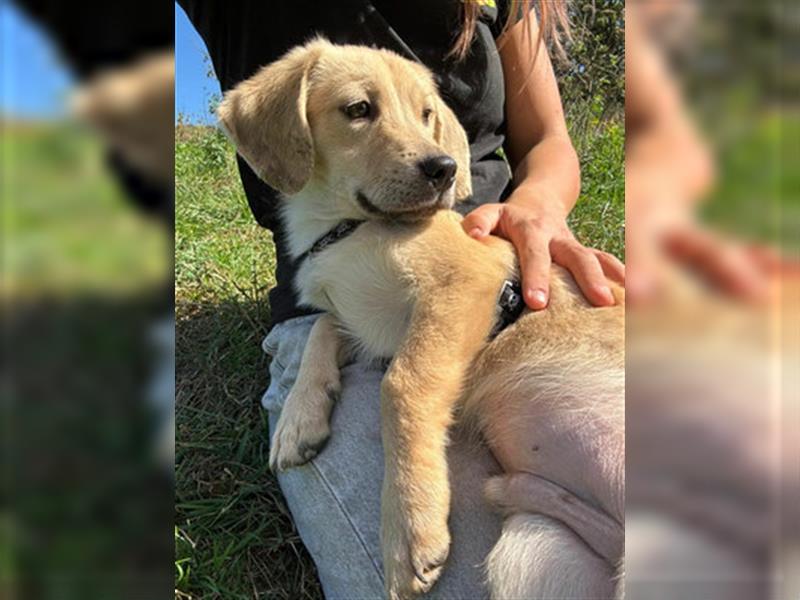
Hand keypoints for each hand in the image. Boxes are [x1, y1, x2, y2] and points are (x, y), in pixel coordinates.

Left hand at [462, 200, 624, 309]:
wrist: (541, 196)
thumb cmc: (508, 217)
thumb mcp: (492, 212)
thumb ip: (480, 222)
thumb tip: (471, 235)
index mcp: (530, 228)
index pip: (533, 252)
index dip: (536, 275)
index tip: (538, 301)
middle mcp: (556, 236)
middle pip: (575, 256)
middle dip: (586, 279)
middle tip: (598, 301)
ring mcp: (574, 245)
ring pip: (595, 260)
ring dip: (610, 280)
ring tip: (625, 302)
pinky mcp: (586, 254)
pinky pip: (607, 265)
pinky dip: (622, 279)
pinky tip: (637, 301)